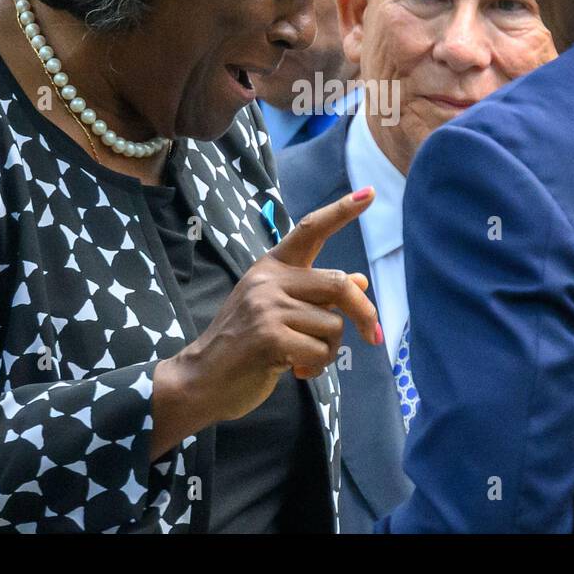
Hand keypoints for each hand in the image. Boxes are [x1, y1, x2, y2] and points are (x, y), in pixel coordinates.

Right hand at [150, 188, 380, 456]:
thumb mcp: (278, 311)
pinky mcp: (269, 336)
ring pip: (333, 324)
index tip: (370, 193)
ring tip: (303, 358)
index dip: (342, 211)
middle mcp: (269, 279)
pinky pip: (320, 350)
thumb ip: (315, 295)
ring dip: (329, 350)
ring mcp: (267, 306)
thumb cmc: (244, 346)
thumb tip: (361, 282)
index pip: (310, 230)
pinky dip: (316, 367)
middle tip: (373, 336)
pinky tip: (295, 370)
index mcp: (272, 266)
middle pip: (339, 284)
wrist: (200, 379)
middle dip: (363, 313)